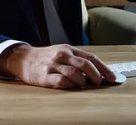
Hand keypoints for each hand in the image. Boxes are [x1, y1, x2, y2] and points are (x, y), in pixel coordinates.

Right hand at [0, 44, 116, 88]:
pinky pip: (61, 81)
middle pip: (85, 65)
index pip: (91, 58)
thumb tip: (97, 72)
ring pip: (74, 73)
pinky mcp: (44, 76)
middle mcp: (62, 56)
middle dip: (96, 75)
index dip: (104, 68)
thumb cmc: (45, 58)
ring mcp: (53, 65)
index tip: (113, 77)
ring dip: (83, 82)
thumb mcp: (62, 53)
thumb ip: (77, 60)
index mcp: (69, 50)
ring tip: (83, 85)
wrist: (22, 58)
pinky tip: (71, 86)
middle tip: (99, 83)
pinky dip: (69, 85)